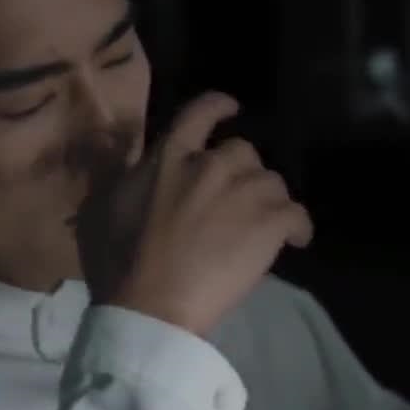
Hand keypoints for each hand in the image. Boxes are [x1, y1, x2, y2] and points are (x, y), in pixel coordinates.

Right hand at [76, 91, 313, 335]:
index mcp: (169, 156)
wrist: (153, 303)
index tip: (233, 109)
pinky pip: (297, 214)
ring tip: (261, 228)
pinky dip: (298, 228)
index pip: (200, 112)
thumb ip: (136, 176)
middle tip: (236, 202)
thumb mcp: (112, 203)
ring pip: (272, 183)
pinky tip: (295, 241)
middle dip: (243, 173)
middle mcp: (210, 163)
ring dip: (267, 201)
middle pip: (244, 152)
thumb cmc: (120, 261)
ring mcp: (244, 191)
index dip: (219, 107)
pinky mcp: (270, 222)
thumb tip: (145, 168)